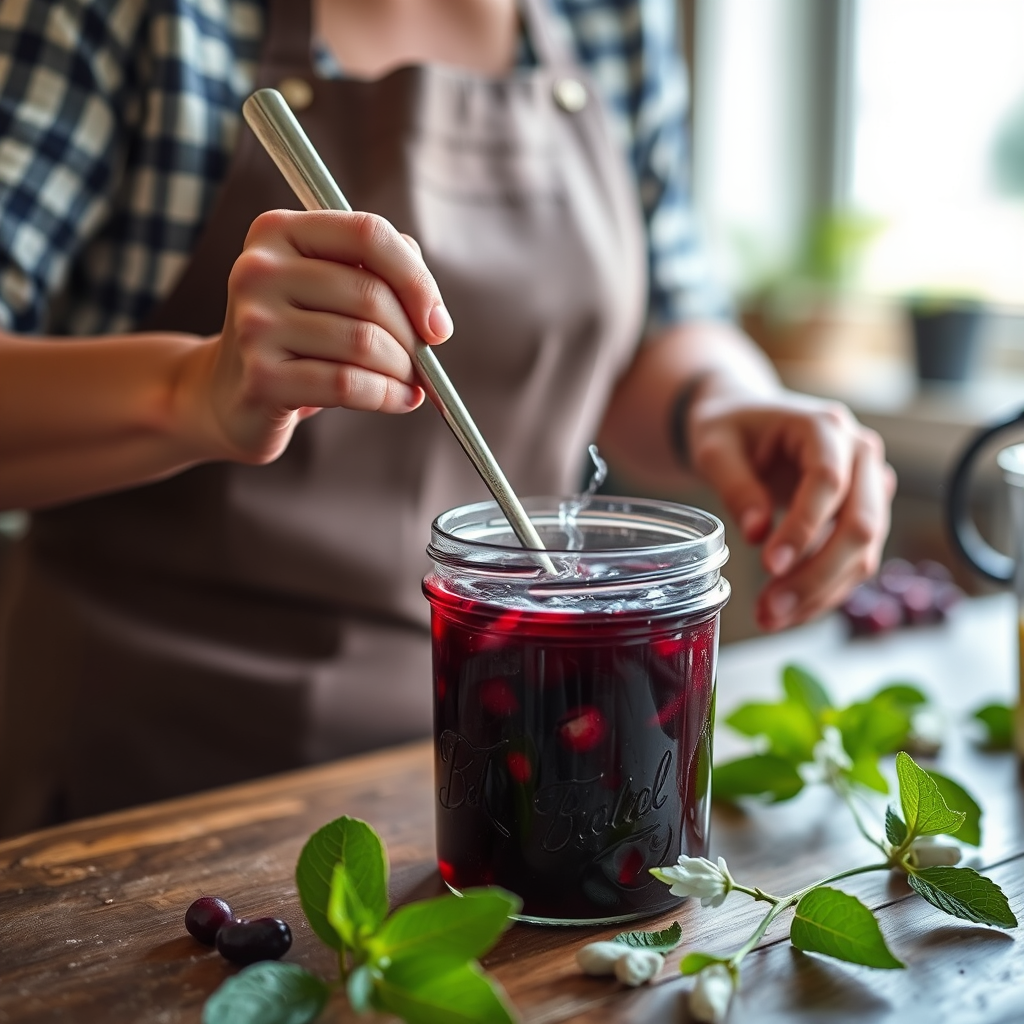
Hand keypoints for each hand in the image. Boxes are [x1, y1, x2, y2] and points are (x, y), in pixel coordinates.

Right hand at [192, 209, 452, 463]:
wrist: (227, 394)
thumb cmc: (296, 336)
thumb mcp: (329, 288)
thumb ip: (380, 270)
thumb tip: (431, 308)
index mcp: (278, 231)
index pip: (368, 233)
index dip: (417, 279)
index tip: (437, 323)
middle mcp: (258, 270)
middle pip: (371, 294)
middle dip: (411, 337)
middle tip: (422, 362)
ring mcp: (254, 324)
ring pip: (364, 343)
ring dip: (402, 371)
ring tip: (408, 383)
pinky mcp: (261, 377)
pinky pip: (347, 384)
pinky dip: (387, 396)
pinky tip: (398, 400)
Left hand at [686, 385, 896, 630]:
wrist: (744, 421)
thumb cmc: (728, 429)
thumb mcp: (715, 449)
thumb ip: (735, 486)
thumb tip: (755, 535)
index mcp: (825, 425)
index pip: (828, 480)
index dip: (802, 527)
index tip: (768, 565)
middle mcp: (861, 453)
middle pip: (859, 523)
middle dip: (815, 574)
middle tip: (769, 609)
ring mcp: (870, 485)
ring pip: (864, 551)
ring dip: (819, 592)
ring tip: (769, 617)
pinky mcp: (863, 514)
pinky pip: (855, 561)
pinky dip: (823, 591)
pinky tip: (787, 612)